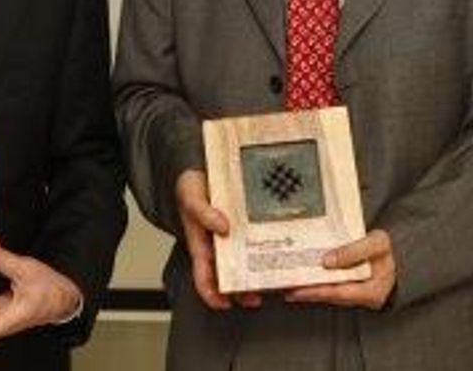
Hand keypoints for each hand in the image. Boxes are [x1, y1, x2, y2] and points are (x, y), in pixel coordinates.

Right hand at [174, 170, 260, 309]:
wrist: (204, 168)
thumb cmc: (193, 186)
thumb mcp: (191, 196)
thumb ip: (203, 212)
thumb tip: (221, 227)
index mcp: (201, 245)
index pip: (203, 277)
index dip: (211, 294)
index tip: (223, 304)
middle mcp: (219, 246)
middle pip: (230, 276)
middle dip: (243, 291)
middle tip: (257, 297)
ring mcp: (235, 238)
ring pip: (248, 263)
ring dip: (260, 275)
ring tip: (274, 282)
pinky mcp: (249, 227)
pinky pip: (259, 242)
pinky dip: (270, 250)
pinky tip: (281, 254)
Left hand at [285, 229, 396, 309]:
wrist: (389, 255)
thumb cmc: (385, 250)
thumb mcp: (378, 244)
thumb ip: (355, 251)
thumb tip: (328, 260)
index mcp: (372, 291)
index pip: (343, 293)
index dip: (321, 290)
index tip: (302, 286)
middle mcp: (360, 298)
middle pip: (330, 296)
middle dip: (308, 292)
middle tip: (288, 287)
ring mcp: (352, 295)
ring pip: (326, 294)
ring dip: (307, 289)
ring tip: (287, 284)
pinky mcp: (344, 289)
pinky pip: (327, 288)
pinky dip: (313, 284)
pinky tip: (299, 280)